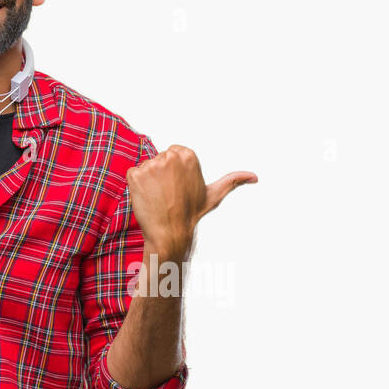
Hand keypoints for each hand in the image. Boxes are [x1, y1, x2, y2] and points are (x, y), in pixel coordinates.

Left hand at [125, 145, 257, 261]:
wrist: (170, 233)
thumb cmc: (192, 215)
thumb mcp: (214, 195)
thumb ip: (233, 181)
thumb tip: (255, 177)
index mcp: (188, 155)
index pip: (173, 154)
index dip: (174, 173)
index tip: (179, 189)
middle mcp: (170, 156)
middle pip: (159, 159)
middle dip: (161, 175)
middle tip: (169, 195)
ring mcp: (151, 165)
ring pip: (146, 168)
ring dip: (149, 182)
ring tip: (159, 198)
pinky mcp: (135, 174)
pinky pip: (133, 175)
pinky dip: (136, 187)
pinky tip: (147, 198)